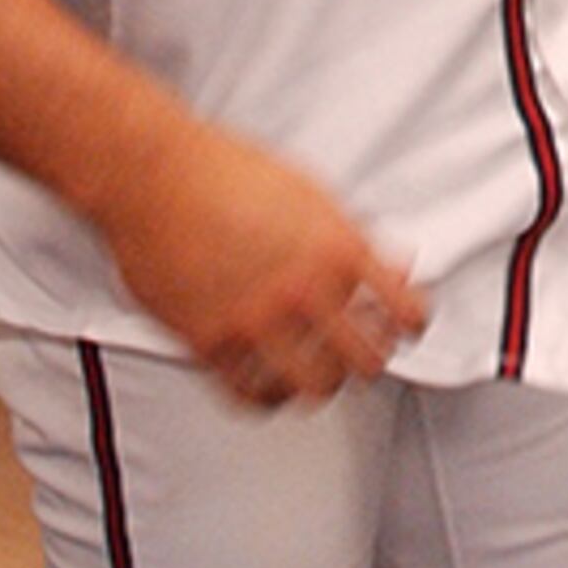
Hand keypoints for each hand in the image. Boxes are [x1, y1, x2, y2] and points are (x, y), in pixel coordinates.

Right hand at [91, 120, 424, 407]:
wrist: (155, 175)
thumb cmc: (225, 171)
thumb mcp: (311, 193)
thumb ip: (353, 236)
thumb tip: (393, 265)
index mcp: (336, 247)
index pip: (403, 307)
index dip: (412, 322)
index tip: (408, 328)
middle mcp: (302, 289)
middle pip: (366, 360)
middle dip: (372, 360)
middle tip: (366, 355)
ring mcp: (256, 320)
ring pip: (314, 386)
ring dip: (323, 383)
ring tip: (320, 373)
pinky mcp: (209, 342)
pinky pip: (251, 395)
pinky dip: (268, 397)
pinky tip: (270, 385)